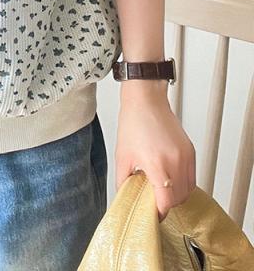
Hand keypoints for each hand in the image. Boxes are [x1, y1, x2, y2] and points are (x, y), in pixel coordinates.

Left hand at [115, 81, 195, 221]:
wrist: (146, 100)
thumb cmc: (134, 122)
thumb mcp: (122, 155)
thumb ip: (123, 180)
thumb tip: (124, 197)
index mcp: (157, 164)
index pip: (165, 202)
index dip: (158, 212)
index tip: (152, 213)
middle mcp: (175, 162)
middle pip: (178, 198)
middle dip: (167, 204)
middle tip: (154, 201)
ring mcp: (185, 157)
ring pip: (188, 190)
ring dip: (177, 195)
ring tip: (161, 189)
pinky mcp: (191, 151)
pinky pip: (192, 177)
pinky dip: (184, 183)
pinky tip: (170, 178)